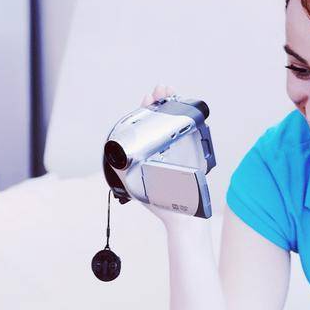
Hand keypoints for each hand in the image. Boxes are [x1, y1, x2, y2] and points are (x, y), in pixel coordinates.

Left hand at [130, 84, 207, 230]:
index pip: (146, 125)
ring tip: (169, 93)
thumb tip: (115, 156)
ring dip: (173, 105)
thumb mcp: (138, 186)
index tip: (147, 99)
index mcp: (151, 153)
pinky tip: (186, 108)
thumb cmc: (164, 204)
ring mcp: (182, 150)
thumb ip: (126, 171)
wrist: (186, 218)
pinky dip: (189, 118)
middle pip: (162, 119)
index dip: (146, 110)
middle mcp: (166, 149)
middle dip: (160, 102)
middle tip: (160, 92)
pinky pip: (192, 133)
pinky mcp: (195, 154)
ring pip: (177, 122)